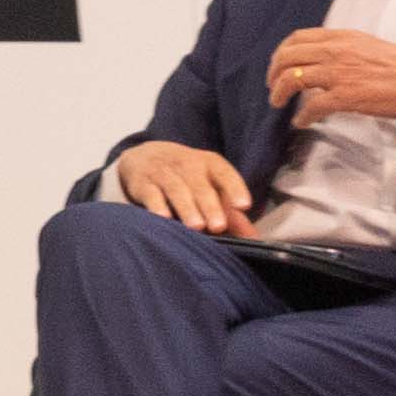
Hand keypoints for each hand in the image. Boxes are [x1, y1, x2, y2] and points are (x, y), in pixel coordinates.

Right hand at [111, 139, 253, 235]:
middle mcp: (187, 164)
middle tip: (218, 226)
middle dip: (210, 205)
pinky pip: (150, 193)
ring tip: (196, 226)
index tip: (243, 206)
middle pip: (200, 184)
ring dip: (187, 208)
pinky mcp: (141, 181)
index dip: (235, 188)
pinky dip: (156, 205)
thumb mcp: (210, 186)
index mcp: (209, 163)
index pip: (224, 173)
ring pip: (176, 189)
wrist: (145, 156)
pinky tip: (164, 217)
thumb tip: (253, 239)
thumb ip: (231, 213)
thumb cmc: (186, 177)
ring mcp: (162, 171)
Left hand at [267, 25, 395, 135]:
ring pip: (292, 79)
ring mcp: (339, 73)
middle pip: (287, 57)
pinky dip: (302, 115)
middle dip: (274, 73)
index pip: (297, 37)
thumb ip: (343, 50)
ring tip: (278, 104)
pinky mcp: (346, 96)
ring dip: (279, 93)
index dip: (281, 52)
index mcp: (341, 37)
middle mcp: (336, 51)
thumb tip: (322, 61)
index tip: (278, 65)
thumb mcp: (367, 46)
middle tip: (273, 87)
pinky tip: (302, 121)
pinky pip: (312, 106)